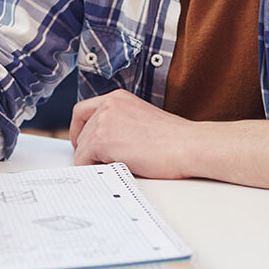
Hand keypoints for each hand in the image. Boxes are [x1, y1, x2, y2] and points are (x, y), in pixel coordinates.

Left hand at [69, 89, 195, 178]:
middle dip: (88, 150)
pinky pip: (83, 161)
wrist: (189, 146)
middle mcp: (108, 104)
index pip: (83, 111)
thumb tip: (103, 144)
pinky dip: (92, 170)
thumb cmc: (174, 140)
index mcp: (118, 97)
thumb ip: (120, 124)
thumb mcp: (141, 120)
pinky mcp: (102, 140)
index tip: (83, 143)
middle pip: (81, 132)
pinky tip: (114, 170)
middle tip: (100, 164)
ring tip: (118, 167)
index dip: (79, 130)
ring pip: (82, 148)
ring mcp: (103, 121)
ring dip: (94, 161)